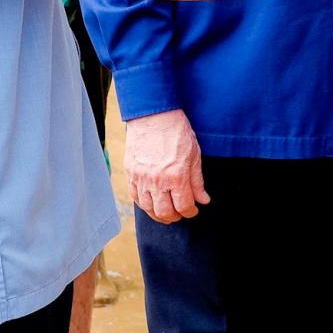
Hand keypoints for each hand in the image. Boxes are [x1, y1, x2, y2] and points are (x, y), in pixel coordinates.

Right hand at [124, 108, 208, 222]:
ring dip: (158, 214)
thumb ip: (197, 181)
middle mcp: (157, 181)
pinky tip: (151, 203)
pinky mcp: (130, 173)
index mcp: (176, 176)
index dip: (190, 212)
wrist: (153, 115)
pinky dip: (144, 204)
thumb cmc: (177, 132)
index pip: (183, 206)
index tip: (193, 210)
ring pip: (148, 208)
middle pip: (164, 212)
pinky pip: (135, 197)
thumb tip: (203, 200)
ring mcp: (141, 178)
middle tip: (180, 214)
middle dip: (174, 217)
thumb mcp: (194, 155)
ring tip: (166, 212)